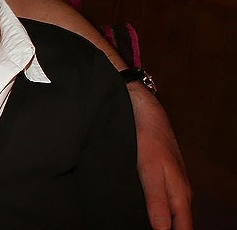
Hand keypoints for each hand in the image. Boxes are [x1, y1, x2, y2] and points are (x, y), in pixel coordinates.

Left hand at [129, 84, 193, 228]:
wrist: (149, 114)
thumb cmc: (149, 140)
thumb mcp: (149, 171)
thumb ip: (156, 201)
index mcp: (180, 195)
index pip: (183, 228)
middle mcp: (181, 192)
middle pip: (180, 223)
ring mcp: (175, 184)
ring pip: (174, 213)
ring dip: (165, 223)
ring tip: (149, 226)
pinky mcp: (167, 177)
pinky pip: (167, 201)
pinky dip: (161, 212)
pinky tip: (149, 214)